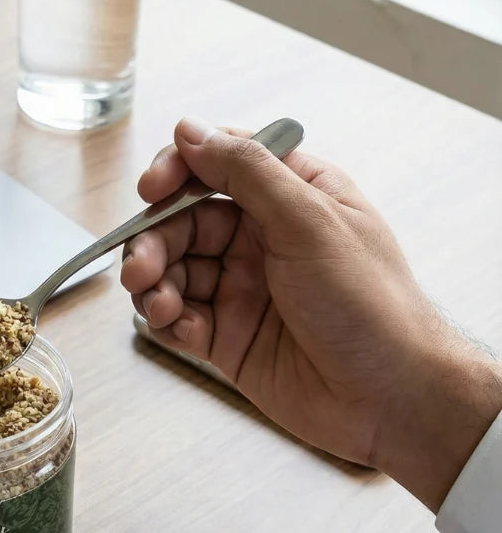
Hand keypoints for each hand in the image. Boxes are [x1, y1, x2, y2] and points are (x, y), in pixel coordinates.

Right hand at [120, 117, 501, 510]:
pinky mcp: (226, 337)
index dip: (179, 171)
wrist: (390, 399)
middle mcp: (262, 239)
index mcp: (291, 197)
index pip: (219, 164)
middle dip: (154, 241)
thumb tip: (191, 132)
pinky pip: (177, 318)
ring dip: (154, 284)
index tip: (153, 190)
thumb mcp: (310, 221)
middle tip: (141, 268)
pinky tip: (181, 329)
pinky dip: (167, 321)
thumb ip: (247, 171)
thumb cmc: (371, 306)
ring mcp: (242, 289)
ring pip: (172, 271)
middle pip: (183, 221)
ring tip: (160, 306)